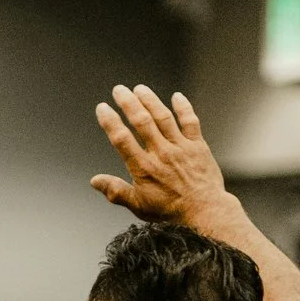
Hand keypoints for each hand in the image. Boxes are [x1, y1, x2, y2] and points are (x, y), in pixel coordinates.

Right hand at [92, 86, 238, 228]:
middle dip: (128, 103)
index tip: (102, 108)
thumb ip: (116, 191)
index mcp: (144, 168)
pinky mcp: (198, 146)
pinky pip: (190, 122)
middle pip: (142, 121)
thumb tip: (94, 181)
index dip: (110, 122)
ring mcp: (180, 147)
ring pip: (163, 117)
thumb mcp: (139, 206)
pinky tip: (176, 96)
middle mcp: (161, 154)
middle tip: (119, 90)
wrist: (204, 212)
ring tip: (140, 89)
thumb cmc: (170, 211)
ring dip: (150, 100)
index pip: (122, 139)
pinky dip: (183, 108)